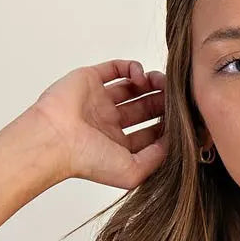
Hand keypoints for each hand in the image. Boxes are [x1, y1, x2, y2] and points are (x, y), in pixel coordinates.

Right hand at [28, 58, 167, 187]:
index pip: (150, 133)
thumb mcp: (133, 172)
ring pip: (133, 88)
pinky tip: (141, 75)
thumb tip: (174, 142)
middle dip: (162, 102)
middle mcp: (109, 123)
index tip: (184, 120)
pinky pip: (116, 68)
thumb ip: (157, 158)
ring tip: (161, 82)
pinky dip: (132, 68)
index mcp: (119, 146)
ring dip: (151, 83)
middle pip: (145, 108)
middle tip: (177, 97)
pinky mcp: (91, 80)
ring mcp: (100, 101)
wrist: (55, 139)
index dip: (168, 126)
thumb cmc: (87, 160)